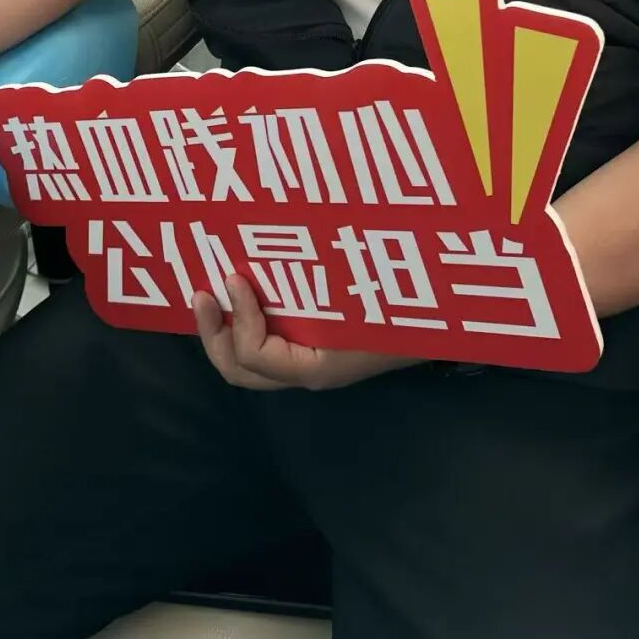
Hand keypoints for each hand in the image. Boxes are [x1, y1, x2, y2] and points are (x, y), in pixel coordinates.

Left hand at [194, 275, 414, 391]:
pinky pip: (263, 346)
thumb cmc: (400, 308)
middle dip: (211, 333)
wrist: (438, 322)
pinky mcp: (309, 349)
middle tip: (200, 294)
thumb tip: (256, 263)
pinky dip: (243, 322)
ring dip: (221, 330)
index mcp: (314, 368)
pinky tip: (238, 292)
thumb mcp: (358, 299)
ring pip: (246, 364)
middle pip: (238, 371)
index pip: (254, 356)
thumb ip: (309, 284)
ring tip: (209, 295)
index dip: (239, 317)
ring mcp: (305, 365)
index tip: (235, 277)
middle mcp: (303, 374)